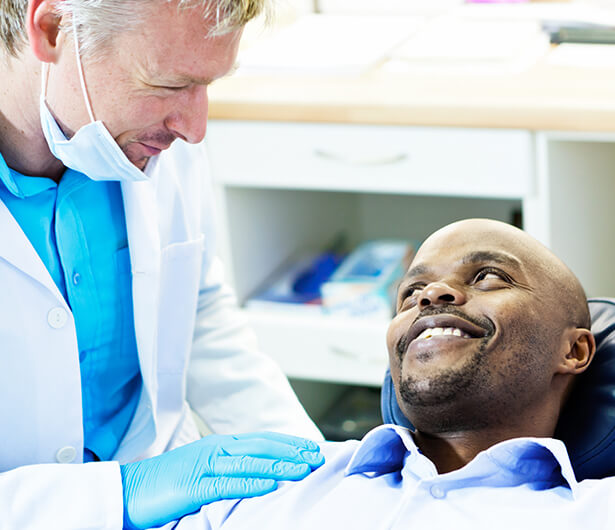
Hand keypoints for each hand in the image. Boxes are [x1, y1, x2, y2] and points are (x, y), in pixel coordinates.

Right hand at [120, 431, 323, 528]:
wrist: (130, 489)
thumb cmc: (168, 482)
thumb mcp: (204, 468)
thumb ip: (229, 467)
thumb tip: (259, 473)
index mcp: (219, 444)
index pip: (262, 439)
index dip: (288, 442)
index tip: (311, 448)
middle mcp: (215, 449)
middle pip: (261, 447)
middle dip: (292, 451)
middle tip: (317, 457)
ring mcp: (205, 465)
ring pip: (250, 463)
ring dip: (280, 466)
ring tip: (303, 469)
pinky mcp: (193, 486)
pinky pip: (227, 484)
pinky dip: (251, 485)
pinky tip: (270, 486)